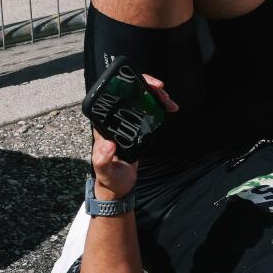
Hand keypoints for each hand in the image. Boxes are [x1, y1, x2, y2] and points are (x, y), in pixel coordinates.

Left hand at [89, 74, 174, 199]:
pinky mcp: (137, 128)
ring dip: (155, 96)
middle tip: (162, 91)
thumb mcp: (104, 172)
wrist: (120, 187)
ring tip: (168, 101)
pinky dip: (159, 107)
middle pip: (129, 94)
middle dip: (146, 87)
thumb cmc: (109, 179)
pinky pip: (148, 111)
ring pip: (140, 100)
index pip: (112, 96)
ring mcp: (127, 123)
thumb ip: (102, 160)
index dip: (127, 85)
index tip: (144, 85)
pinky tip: (169, 108)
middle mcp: (114, 120)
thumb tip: (108, 144)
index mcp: (103, 125)